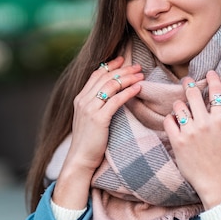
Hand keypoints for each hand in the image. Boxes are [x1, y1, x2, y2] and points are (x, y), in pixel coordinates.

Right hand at [53, 56, 142, 208]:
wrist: (80, 159)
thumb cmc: (88, 142)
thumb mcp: (88, 119)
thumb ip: (96, 105)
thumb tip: (110, 96)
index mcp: (80, 98)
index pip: (96, 75)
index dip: (110, 65)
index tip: (123, 60)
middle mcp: (83, 100)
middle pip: (105, 77)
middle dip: (123, 69)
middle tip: (137, 66)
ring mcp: (89, 109)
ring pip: (111, 85)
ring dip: (128, 78)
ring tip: (141, 75)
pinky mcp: (98, 118)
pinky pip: (115, 100)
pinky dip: (128, 92)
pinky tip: (138, 88)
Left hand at [163, 70, 220, 208]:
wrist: (215, 182)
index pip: (217, 93)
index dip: (213, 79)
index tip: (209, 72)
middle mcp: (204, 123)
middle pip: (193, 94)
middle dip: (189, 84)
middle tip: (187, 80)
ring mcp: (189, 132)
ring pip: (179, 106)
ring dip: (180, 104)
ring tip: (182, 107)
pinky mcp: (177, 141)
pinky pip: (168, 121)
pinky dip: (170, 119)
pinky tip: (175, 121)